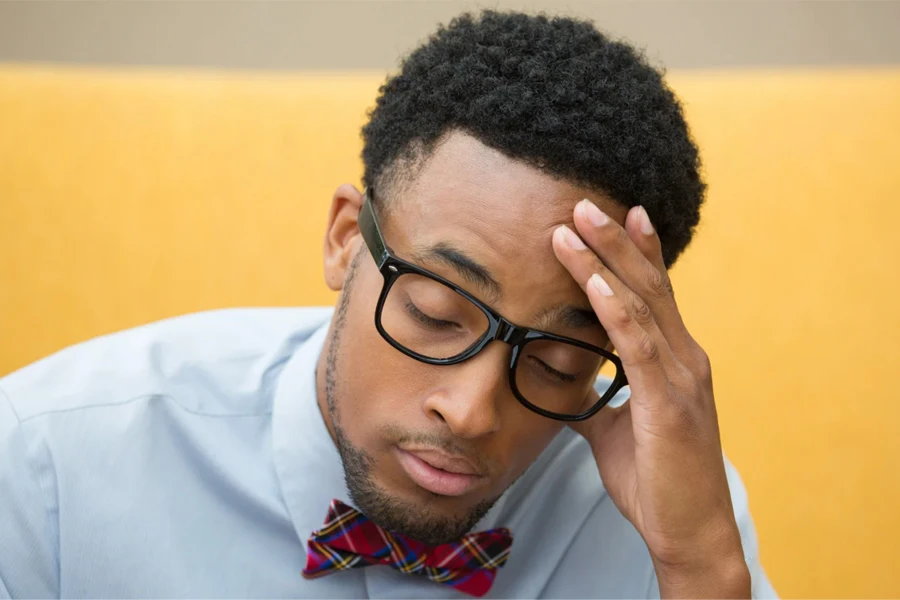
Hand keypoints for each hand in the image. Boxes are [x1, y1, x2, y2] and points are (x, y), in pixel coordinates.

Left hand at [551, 200, 749, 597]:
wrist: (686, 533)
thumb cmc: (656, 480)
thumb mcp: (614, 430)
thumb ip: (594, 397)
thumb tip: (561, 380)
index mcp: (674, 361)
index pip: (654, 294)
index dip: (636, 252)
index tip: (616, 214)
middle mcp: (684, 358)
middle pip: (648, 284)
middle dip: (615, 240)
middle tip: (584, 202)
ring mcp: (681, 377)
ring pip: (642, 303)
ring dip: (606, 260)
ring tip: (575, 223)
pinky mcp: (669, 402)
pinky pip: (637, 344)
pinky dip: (614, 307)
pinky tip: (590, 280)